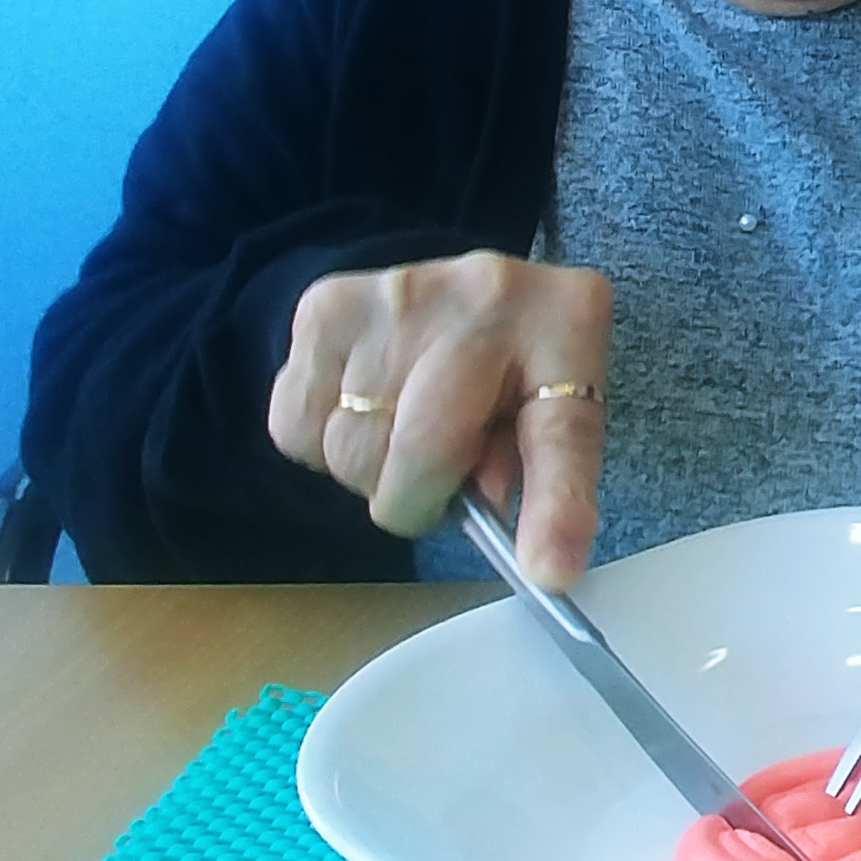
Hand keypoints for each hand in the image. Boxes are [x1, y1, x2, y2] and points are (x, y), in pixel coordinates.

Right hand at [265, 251, 609, 586]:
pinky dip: (320, 442)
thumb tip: (537, 560)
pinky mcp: (325, 306)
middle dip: (420, 498)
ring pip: (348, 450)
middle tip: (436, 478)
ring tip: (403, 430)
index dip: (554, 507)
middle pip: (419, 455)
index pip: (561, 431)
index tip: (548, 572)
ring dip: (369, 470)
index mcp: (566, 324)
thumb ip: (553, 482)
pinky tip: (361, 410)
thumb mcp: (561, 411)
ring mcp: (394, 294)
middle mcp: (480, 295)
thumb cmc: (519, 363)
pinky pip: (294, 426)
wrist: (464, 288)